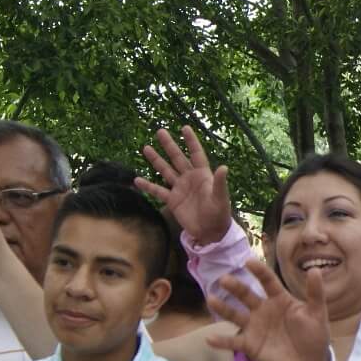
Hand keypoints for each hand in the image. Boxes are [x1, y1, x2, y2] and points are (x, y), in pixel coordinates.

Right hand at [138, 126, 234, 246]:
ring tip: (146, 147)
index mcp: (202, 175)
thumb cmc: (219, 214)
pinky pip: (158, 191)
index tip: (185, 127)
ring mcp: (180, 188)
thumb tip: (224, 167)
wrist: (210, 232)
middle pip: (178, 158)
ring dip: (156, 160)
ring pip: (166, 171)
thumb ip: (219, 183)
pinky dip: (148, 186)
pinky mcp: (172, 201)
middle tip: (160, 131)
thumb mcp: (221, 198)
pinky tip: (137, 180)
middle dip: (169, 145)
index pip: (196, 154)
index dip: (191, 141)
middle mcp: (190, 178)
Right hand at [206, 257, 330, 360]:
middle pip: (247, 295)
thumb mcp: (317, 313)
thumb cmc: (313, 336)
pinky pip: (233, 342)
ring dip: (223, 307)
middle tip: (224, 279)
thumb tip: (316, 269)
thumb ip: (315, 293)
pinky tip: (209, 338)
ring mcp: (254, 327)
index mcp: (279, 299)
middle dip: (235, 287)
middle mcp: (263, 310)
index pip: (268, 282)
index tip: (249, 261)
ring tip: (211, 299)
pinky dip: (221, 341)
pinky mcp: (249, 345)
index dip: (259, 271)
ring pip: (235, 315)